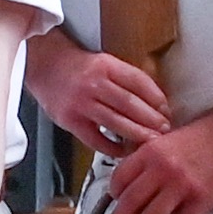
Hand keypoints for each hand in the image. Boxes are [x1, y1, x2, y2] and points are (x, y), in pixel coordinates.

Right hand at [34, 32, 169, 155]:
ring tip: (151, 141)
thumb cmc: (79, 68)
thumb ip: (126, 79)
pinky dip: (112, 147)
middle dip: (151, 119)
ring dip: (137, 134)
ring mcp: (81, 103)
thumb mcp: (105, 63)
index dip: (156, 98)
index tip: (167, 111)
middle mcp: (93, 83)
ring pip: (115, 122)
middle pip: (129, 104)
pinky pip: (95, 139)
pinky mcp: (70, 120)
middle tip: (164, 130)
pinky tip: (124, 150)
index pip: (138, 82)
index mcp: (106, 66)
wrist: (45, 67)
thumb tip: (156, 103)